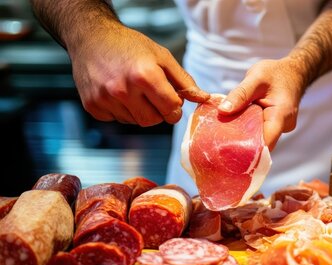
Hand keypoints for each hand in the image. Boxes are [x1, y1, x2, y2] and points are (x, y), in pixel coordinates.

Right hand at [68, 23, 209, 126]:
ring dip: (140, 111)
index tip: (172, 99)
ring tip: (134, 90)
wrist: (92, 38)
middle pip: (153, 121)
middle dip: (159, 112)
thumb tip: (203, 99)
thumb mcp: (162, 57)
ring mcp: (105, 99)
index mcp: (144, 76)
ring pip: (135, 122)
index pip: (171, 109)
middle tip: (154, 95)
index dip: (175, 106)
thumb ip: (184, 81)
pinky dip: (122, 111)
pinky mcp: (93, 106)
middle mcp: (123, 90)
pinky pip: (117, 120)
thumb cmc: (130, 46)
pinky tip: (119, 93)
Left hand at [217, 57, 307, 149]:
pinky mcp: (275, 127)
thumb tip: (222, 111)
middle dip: (242, 143)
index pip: (266, 142)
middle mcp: (284, 126)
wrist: (292, 73)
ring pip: (260, 138)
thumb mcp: (255, 78)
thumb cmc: (275, 73)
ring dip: (244, 135)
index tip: (228, 148)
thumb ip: (240, 94)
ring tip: (225, 130)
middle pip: (262, 143)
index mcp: (282, 115)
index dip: (248, 150)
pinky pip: (261, 132)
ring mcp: (281, 128)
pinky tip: (236, 124)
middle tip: (220, 138)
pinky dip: (248, 129)